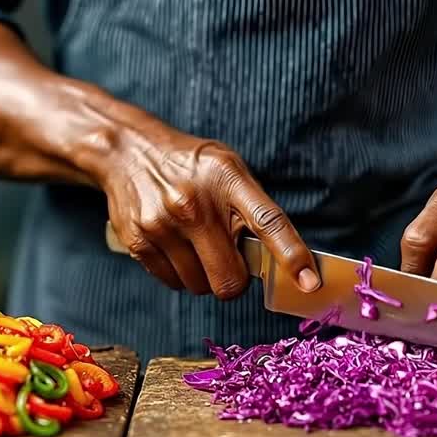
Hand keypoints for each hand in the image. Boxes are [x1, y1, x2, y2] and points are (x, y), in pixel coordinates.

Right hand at [98, 125, 319, 298]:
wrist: (127, 150)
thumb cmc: (189, 164)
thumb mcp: (227, 167)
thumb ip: (252, 206)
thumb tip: (276, 259)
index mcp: (227, 179)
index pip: (268, 221)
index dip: (291, 255)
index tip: (309, 282)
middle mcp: (194, 203)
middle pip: (229, 278)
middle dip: (234, 280)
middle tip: (228, 261)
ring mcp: (163, 224)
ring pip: (200, 286)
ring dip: (204, 277)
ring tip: (195, 245)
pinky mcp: (139, 240)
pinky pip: (172, 282)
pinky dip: (180, 274)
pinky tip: (175, 246)